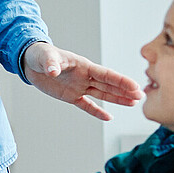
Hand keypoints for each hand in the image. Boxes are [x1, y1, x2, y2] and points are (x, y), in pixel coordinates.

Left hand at [23, 42, 142, 120]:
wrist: (31, 63)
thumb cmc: (40, 55)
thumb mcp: (45, 57)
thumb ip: (51, 63)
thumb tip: (53, 70)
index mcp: (83, 66)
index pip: (105, 74)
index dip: (120, 81)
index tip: (134, 86)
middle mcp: (85, 77)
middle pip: (109, 85)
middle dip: (125, 90)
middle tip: (141, 96)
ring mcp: (79, 86)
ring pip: (102, 94)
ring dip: (117, 99)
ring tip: (133, 103)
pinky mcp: (71, 96)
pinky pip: (87, 105)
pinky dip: (97, 111)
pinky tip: (109, 117)